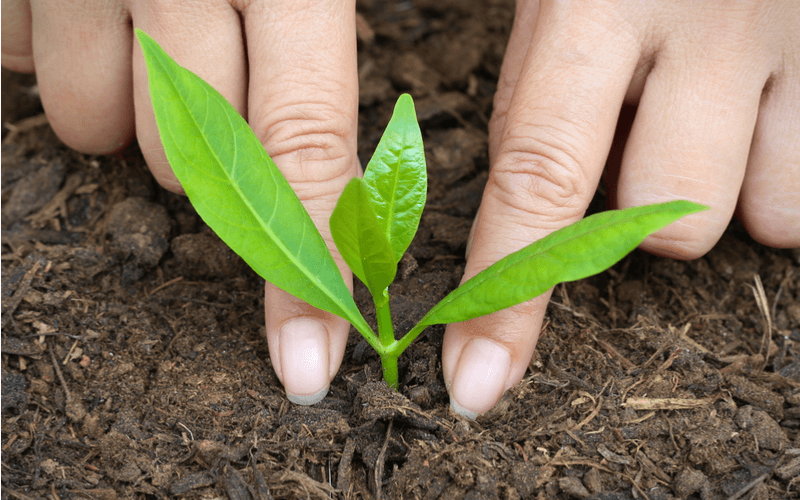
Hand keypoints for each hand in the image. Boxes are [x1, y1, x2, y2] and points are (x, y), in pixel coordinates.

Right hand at [2, 0, 359, 403]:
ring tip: (147, 55)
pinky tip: (87, 25)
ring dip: (127, 120)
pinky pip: (21, 72)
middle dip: (204, 158)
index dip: (305, 272)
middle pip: (186, 162)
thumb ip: (325, 71)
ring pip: (94, 129)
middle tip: (214, 96)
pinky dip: (57, 66)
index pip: (304, 153)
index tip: (305, 365)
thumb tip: (344, 201)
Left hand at [444, 0, 799, 417]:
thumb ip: (540, 67)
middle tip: (637, 138)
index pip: (537, 182)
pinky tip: (762, 118)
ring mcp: (796, 44)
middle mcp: (709, 26)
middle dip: (636, 216)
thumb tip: (528, 190)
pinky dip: (781, 177)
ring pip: (757, 220)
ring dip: (717, 195)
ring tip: (707, 117)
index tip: (475, 384)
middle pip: (663, 228)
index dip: (505, 301)